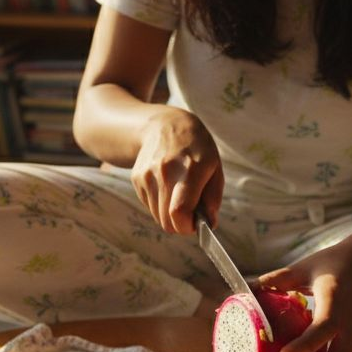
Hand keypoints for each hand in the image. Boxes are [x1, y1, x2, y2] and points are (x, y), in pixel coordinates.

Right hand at [131, 108, 223, 233]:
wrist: (165, 125)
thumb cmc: (196, 148)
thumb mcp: (214, 167)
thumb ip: (213, 197)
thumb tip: (209, 223)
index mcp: (191, 170)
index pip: (179, 212)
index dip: (186, 226)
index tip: (194, 224)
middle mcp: (166, 172)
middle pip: (166, 220)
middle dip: (179, 224)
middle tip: (189, 213)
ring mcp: (148, 175)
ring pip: (157, 216)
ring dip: (168, 214)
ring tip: (177, 194)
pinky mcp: (137, 177)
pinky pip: (148, 205)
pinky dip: (159, 204)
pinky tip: (166, 186)